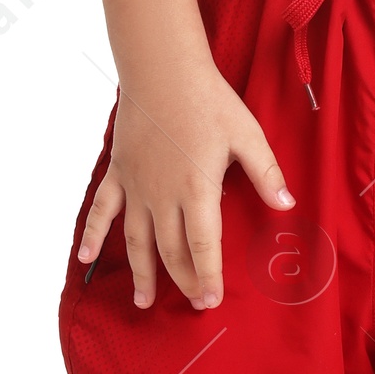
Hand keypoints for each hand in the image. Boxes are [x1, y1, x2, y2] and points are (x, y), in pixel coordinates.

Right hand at [77, 67, 292, 309]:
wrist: (163, 70)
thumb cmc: (209, 100)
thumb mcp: (247, 135)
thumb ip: (266, 174)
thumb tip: (288, 205)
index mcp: (197, 190)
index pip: (203, 247)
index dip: (208, 277)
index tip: (212, 301)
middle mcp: (163, 196)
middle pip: (172, 251)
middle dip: (184, 281)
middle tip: (195, 303)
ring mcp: (137, 186)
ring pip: (136, 240)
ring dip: (141, 273)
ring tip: (144, 301)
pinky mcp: (119, 172)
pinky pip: (102, 209)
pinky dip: (93, 234)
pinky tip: (86, 257)